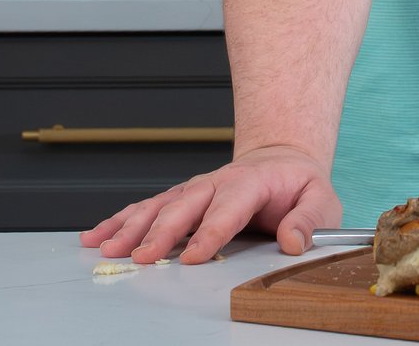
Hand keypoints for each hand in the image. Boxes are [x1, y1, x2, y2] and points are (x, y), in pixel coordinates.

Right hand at [80, 143, 341, 263]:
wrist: (282, 161)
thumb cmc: (300, 186)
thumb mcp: (321, 200)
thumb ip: (309, 221)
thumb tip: (293, 243)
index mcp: (252, 182)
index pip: (229, 208)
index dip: (210, 232)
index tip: (193, 256)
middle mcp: (217, 182)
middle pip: (184, 206)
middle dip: (160, 231)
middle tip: (140, 256)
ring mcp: (196, 189)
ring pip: (159, 205)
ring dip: (131, 226)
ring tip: (105, 247)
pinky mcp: (182, 198)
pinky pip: (148, 208)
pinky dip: (120, 220)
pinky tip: (97, 235)